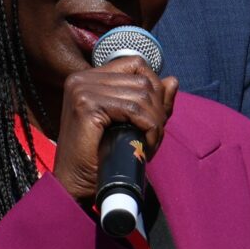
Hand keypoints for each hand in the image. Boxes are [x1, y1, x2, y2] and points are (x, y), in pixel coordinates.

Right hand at [49, 59, 177, 205]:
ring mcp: (82, 89)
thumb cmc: (101, 157)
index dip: (154, 87)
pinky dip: (148, 127)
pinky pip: (133, 109)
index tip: (155, 116)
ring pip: (141, 94)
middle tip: (155, 135)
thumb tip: (173, 80)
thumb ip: (151, 102)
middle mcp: (82, 78)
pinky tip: (145, 144)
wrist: (76, 184)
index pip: (135, 64)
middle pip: (142, 79)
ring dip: (155, 121)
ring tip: (150, 143)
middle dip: (158, 109)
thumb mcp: (132, 123)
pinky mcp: (86, 105)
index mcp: (88, 77)